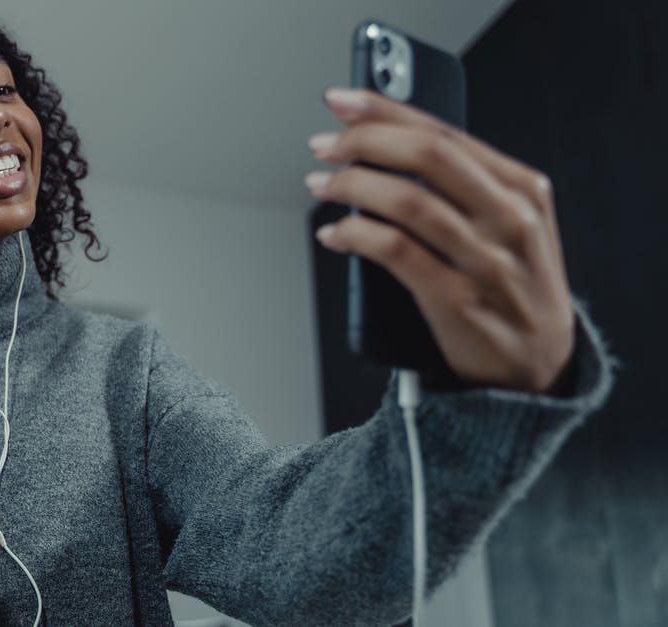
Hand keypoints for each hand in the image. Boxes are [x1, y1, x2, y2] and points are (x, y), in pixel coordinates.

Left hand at [306, 88, 574, 393]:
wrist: (539, 369)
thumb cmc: (511, 288)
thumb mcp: (509, 226)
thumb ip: (464, 187)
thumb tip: (383, 144)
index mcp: (523, 189)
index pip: (446, 133)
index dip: (386, 110)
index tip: (342, 101)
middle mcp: (510, 219)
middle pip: (427, 156)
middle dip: (365, 141)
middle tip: (323, 146)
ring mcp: (485, 261)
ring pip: (406, 202)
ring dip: (351, 186)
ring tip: (321, 184)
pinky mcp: (457, 301)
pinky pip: (394, 253)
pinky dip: (354, 235)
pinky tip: (333, 234)